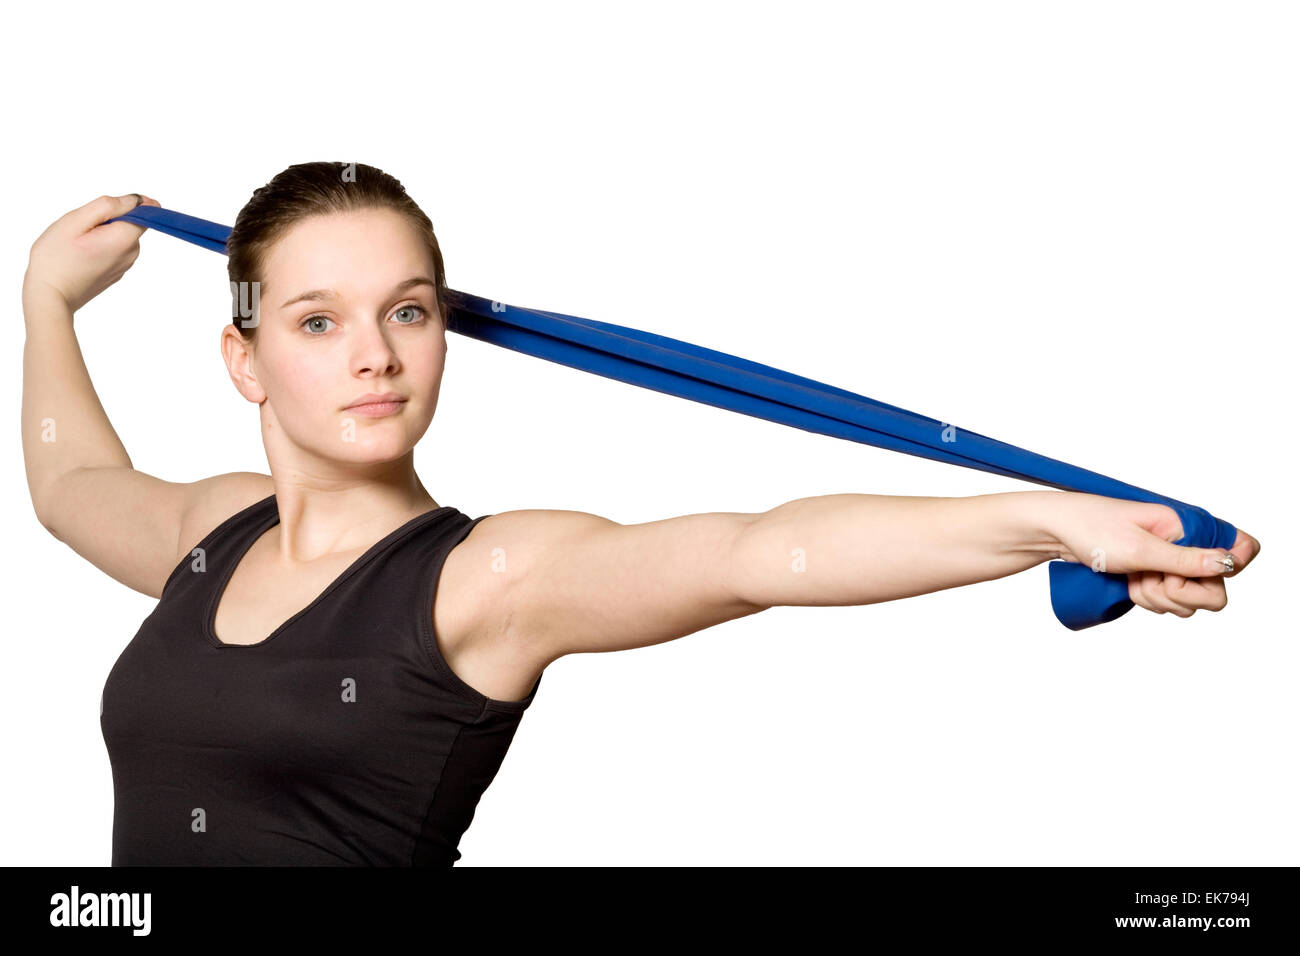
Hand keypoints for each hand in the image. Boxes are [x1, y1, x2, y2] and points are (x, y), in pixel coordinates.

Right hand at [23, 193, 160, 313]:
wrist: (50, 296)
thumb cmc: (56, 259)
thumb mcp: (76, 221)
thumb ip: (108, 206)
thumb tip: (135, 200)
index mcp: (125, 239)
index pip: (146, 213)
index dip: (131, 203)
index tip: (108, 206)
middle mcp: (131, 254)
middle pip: (131, 224)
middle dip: (110, 218)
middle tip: (82, 228)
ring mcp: (124, 265)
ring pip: (120, 236)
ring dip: (102, 232)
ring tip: (78, 242)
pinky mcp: (115, 272)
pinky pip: (113, 249)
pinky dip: (99, 245)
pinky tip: (80, 253)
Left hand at [1044, 493, 1259, 617]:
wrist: (1053, 533)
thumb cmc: (1092, 529)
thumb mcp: (1141, 548)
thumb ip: (1186, 560)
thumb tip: (1229, 563)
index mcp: (1190, 526)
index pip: (1243, 549)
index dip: (1230, 569)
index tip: (1193, 573)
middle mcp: (1186, 544)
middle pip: (1215, 589)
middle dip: (1182, 594)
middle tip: (1151, 578)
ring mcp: (1168, 562)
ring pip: (1189, 601)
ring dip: (1158, 598)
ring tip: (1133, 578)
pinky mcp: (1153, 575)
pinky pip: (1167, 602)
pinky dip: (1148, 600)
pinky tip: (1128, 585)